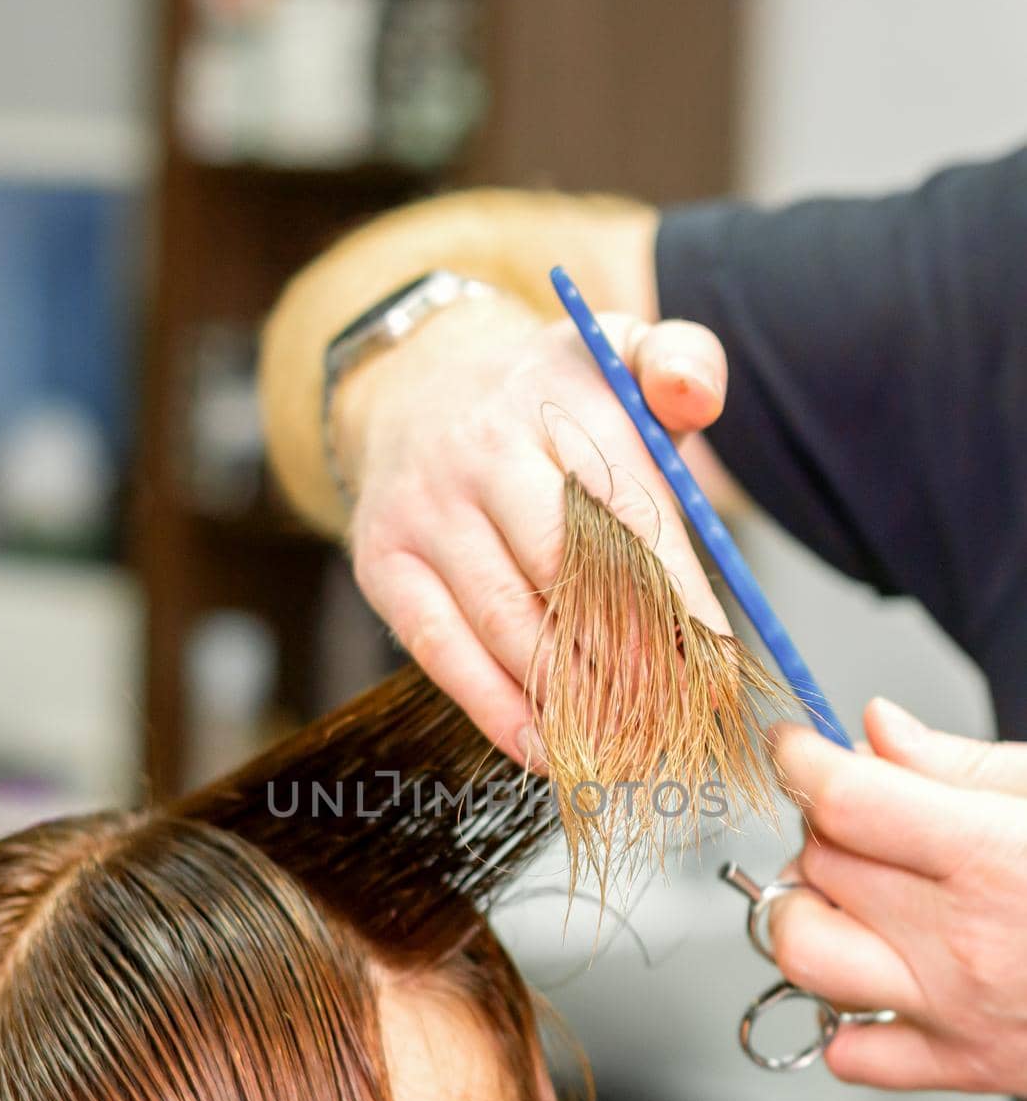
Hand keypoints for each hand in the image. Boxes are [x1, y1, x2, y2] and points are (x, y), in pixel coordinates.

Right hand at [337, 291, 731, 766]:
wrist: (417, 386)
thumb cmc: (549, 399)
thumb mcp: (618, 353)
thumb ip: (681, 363)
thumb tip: (694, 394)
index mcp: (553, 394)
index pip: (622, 500)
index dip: (673, 585)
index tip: (716, 653)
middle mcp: (479, 449)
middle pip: (561, 563)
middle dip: (627, 648)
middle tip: (675, 710)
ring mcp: (423, 511)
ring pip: (504, 620)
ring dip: (570, 693)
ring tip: (628, 742)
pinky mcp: (383, 565)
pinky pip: (442, 652)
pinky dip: (497, 709)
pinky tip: (547, 747)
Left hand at [767, 697, 1026, 1092]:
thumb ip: (960, 765)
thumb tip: (876, 729)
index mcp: (994, 858)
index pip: (845, 800)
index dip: (801, 762)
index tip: (795, 747)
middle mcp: (965, 941)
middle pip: (820, 864)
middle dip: (823, 826)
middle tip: (862, 813)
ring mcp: (959, 1012)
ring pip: (806, 955)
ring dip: (810, 912)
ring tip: (854, 891)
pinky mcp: (968, 1068)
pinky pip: (851, 1052)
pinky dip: (843, 1014)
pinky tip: (884, 974)